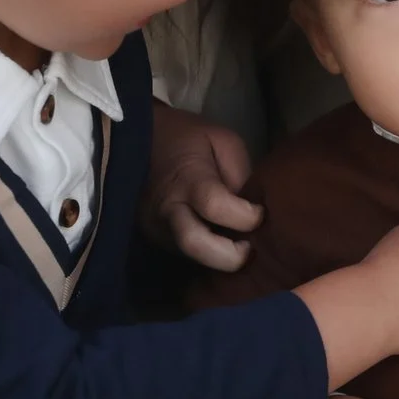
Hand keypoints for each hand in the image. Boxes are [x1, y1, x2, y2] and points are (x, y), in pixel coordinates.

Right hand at [145, 102, 259, 270]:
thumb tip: (254, 210)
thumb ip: (240, 175)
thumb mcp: (223, 142)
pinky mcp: (154, 239)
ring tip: (238, 246)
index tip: (260, 214)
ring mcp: (155, 228)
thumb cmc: (187, 138)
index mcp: (186, 178)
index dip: (245, 216)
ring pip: (190, 258)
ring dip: (219, 260)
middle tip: (250, 248)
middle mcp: (166, 208)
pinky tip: (221, 243)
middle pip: (195, 245)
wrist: (137, 140)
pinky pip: (185, 256)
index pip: (215, 205)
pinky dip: (208, 255)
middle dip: (230, 257)